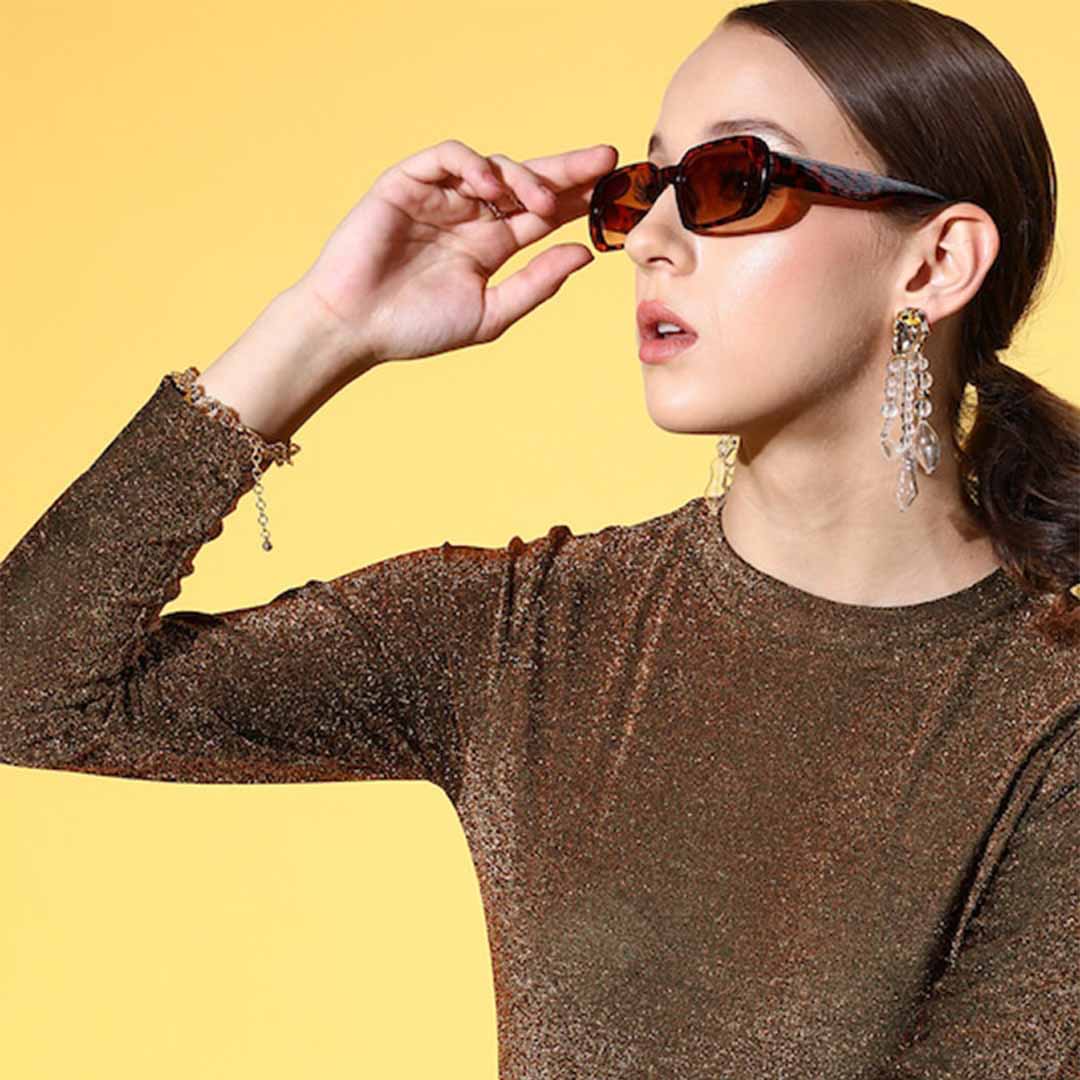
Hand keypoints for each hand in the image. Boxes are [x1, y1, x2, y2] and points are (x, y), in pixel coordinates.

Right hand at [288, 138, 618, 374]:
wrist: (354, 327)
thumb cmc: (416, 329)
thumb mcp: (490, 313)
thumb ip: (536, 283)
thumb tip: (585, 254)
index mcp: (490, 247)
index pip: (543, 215)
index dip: (578, 200)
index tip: (615, 190)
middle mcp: (470, 217)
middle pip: (528, 182)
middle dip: (567, 170)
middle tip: (606, 160)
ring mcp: (440, 197)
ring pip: (494, 166)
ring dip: (524, 177)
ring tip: (540, 202)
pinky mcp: (407, 183)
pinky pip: (448, 157)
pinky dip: (474, 164)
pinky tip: (492, 187)